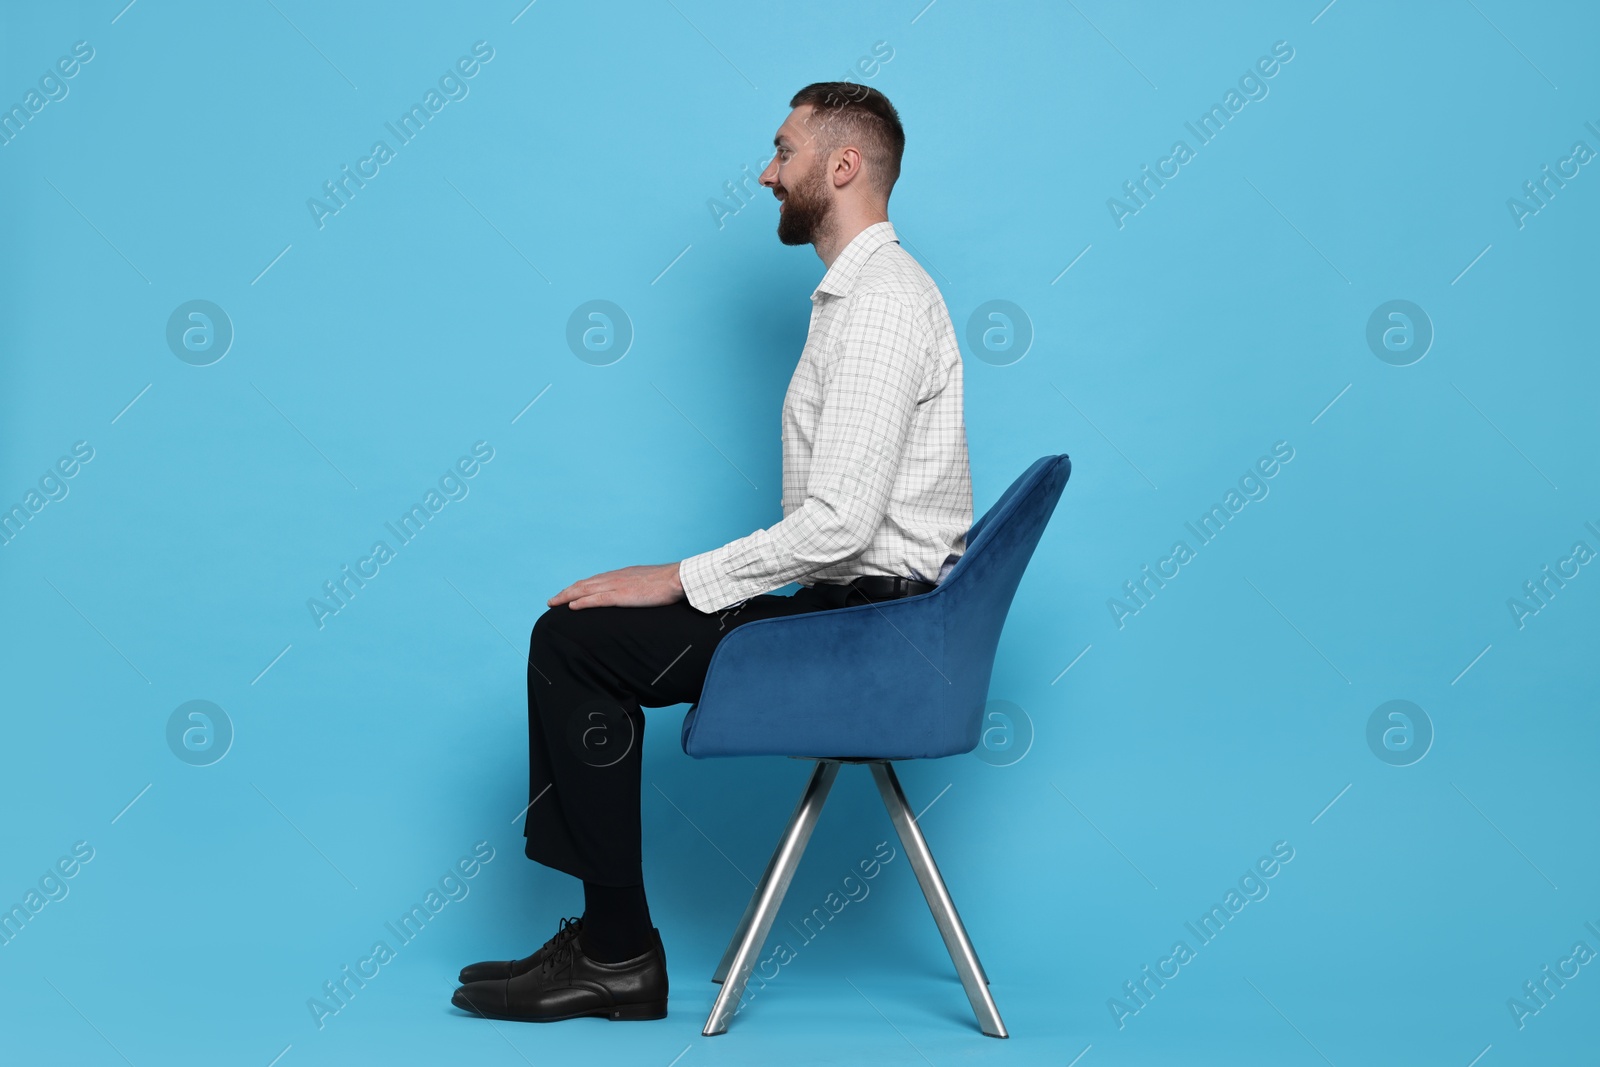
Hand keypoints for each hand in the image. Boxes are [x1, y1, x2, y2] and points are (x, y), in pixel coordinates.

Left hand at [548, 562, 685, 609]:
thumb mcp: (649, 583)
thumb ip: (638, 588)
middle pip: (584, 584)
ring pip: (584, 590)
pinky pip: (596, 599)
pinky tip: (571, 607)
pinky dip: (582, 602)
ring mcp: (617, 586)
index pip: (594, 581)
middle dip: (566, 592)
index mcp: (622, 575)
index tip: (568, 593)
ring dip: (567, 596)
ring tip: (554, 603)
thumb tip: (636, 594)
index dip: (578, 588)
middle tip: (552, 601)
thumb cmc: (669, 582)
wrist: (677, 578)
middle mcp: (615, 577)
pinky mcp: (621, 595)